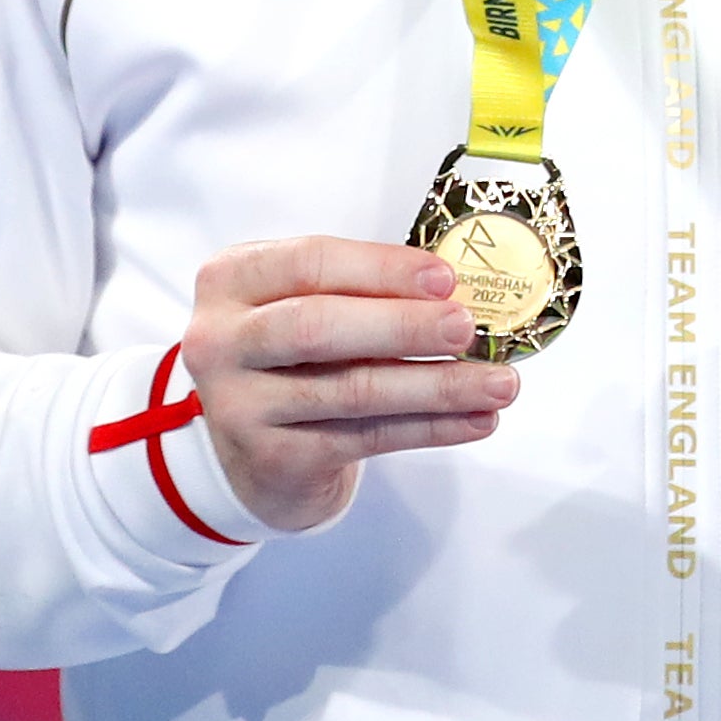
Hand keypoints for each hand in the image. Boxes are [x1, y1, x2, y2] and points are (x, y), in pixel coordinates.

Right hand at [184, 236, 522, 533]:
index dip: (381, 268)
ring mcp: (238, 405)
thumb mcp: (306, 305)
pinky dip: (430, 428)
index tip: (445, 279)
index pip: (309, 262)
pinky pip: (365, 438)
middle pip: (319, 327)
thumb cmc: (294, 357)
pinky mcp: (272, 458)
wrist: (251, 452)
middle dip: (404, 327)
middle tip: (468, 328)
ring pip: (352, 390)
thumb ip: (364, 292)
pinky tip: (476, 420)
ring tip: (500, 384)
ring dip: (437, 387)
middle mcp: (221, 340)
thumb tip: (460, 293)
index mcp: (232, 280)